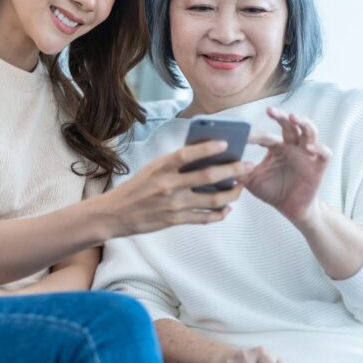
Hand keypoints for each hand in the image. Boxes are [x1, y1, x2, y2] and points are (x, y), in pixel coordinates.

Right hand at [99, 140, 253, 236]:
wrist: (115, 214)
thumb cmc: (135, 188)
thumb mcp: (151, 169)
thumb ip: (174, 164)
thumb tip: (203, 157)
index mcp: (161, 167)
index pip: (189, 154)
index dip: (209, 147)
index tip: (226, 143)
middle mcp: (169, 185)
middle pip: (208, 176)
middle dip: (233, 170)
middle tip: (247, 166)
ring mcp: (174, 204)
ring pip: (212, 199)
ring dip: (231, 194)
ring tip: (240, 188)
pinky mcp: (175, 220)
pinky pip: (204, 217)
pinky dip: (219, 214)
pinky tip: (227, 208)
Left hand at [242, 107, 331, 222]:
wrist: (291, 209)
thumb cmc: (272, 192)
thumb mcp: (252, 181)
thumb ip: (238, 171)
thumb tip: (218, 164)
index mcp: (276, 148)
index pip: (265, 136)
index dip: (254, 135)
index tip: (241, 135)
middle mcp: (292, 147)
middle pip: (290, 125)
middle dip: (281, 116)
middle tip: (271, 111)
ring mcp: (307, 155)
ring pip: (310, 132)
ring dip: (303, 124)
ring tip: (294, 119)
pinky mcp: (319, 166)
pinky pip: (324, 153)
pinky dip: (320, 147)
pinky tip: (310, 147)